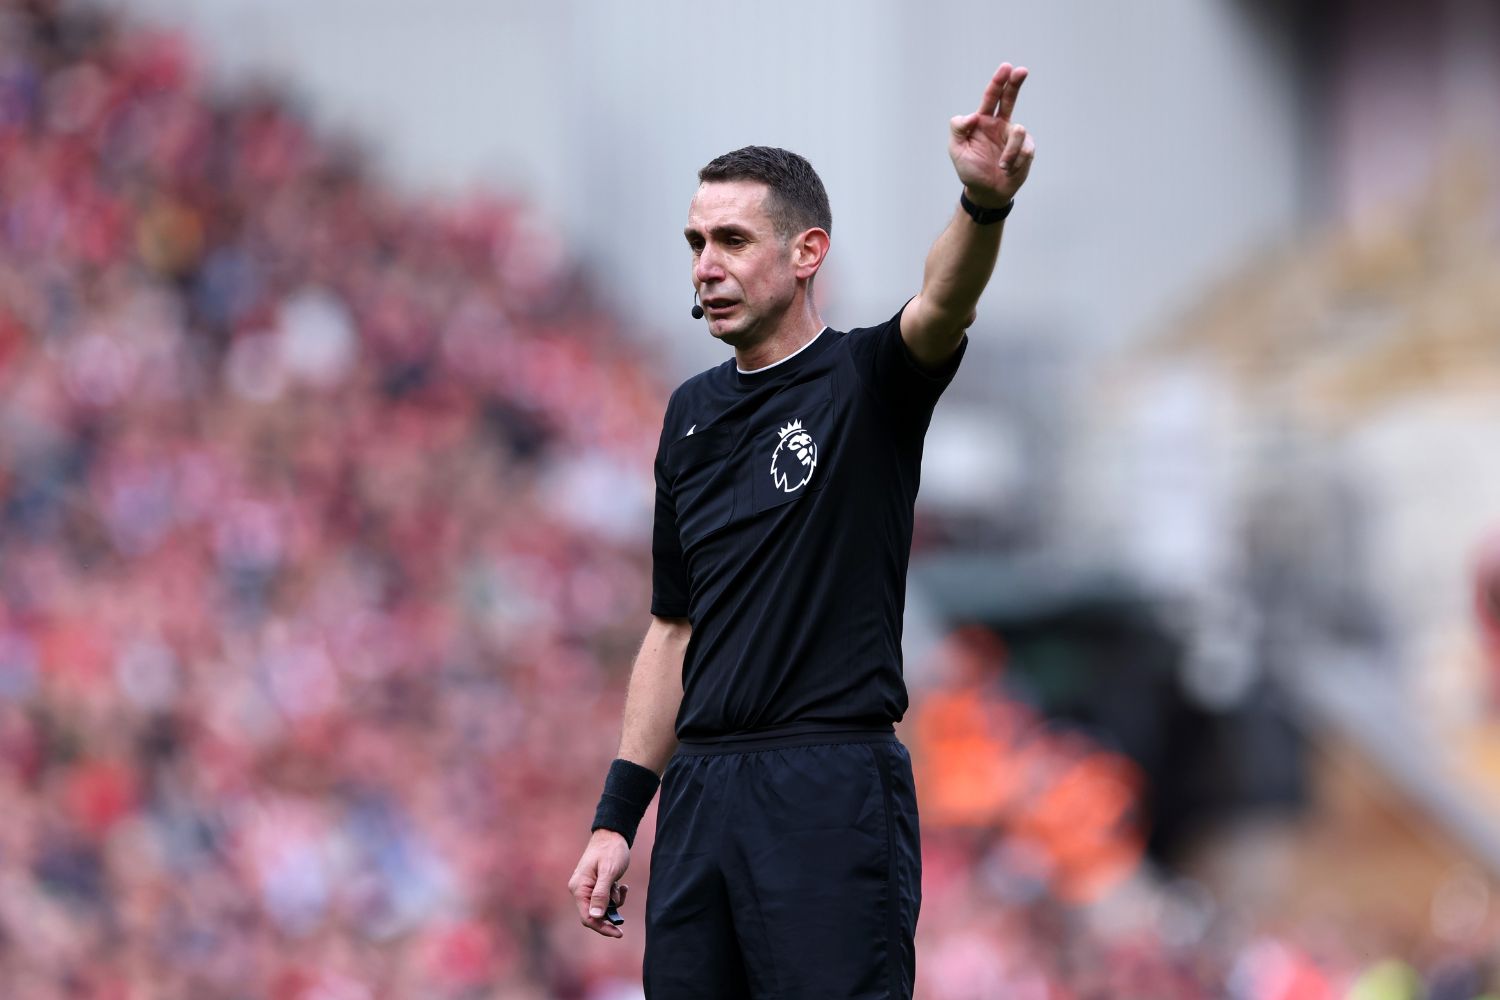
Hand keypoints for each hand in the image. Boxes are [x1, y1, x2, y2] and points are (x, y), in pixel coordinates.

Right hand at [568, 829, 631, 937]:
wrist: (613, 834)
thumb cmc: (611, 851)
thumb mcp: (609, 872)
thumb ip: (601, 894)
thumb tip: (595, 916)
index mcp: (579, 887)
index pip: (587, 917)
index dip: (602, 927)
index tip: (618, 933)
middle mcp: (579, 889)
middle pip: (593, 914)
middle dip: (610, 915)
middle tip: (622, 915)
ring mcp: (587, 887)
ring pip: (601, 907)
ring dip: (614, 902)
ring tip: (622, 888)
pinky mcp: (595, 885)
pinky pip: (604, 899)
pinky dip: (614, 896)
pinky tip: (621, 885)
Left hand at [949, 62, 1035, 206]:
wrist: (986, 193)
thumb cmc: (970, 170)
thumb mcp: (956, 150)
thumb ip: (957, 129)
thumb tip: (972, 115)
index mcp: (983, 121)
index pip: (991, 97)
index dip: (998, 82)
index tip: (1006, 67)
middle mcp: (1000, 124)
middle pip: (1010, 98)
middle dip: (1015, 83)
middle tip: (1022, 71)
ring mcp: (1014, 136)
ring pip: (1018, 132)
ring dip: (1009, 152)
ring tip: (1001, 166)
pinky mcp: (1026, 149)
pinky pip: (1025, 150)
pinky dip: (1015, 162)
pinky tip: (1008, 170)